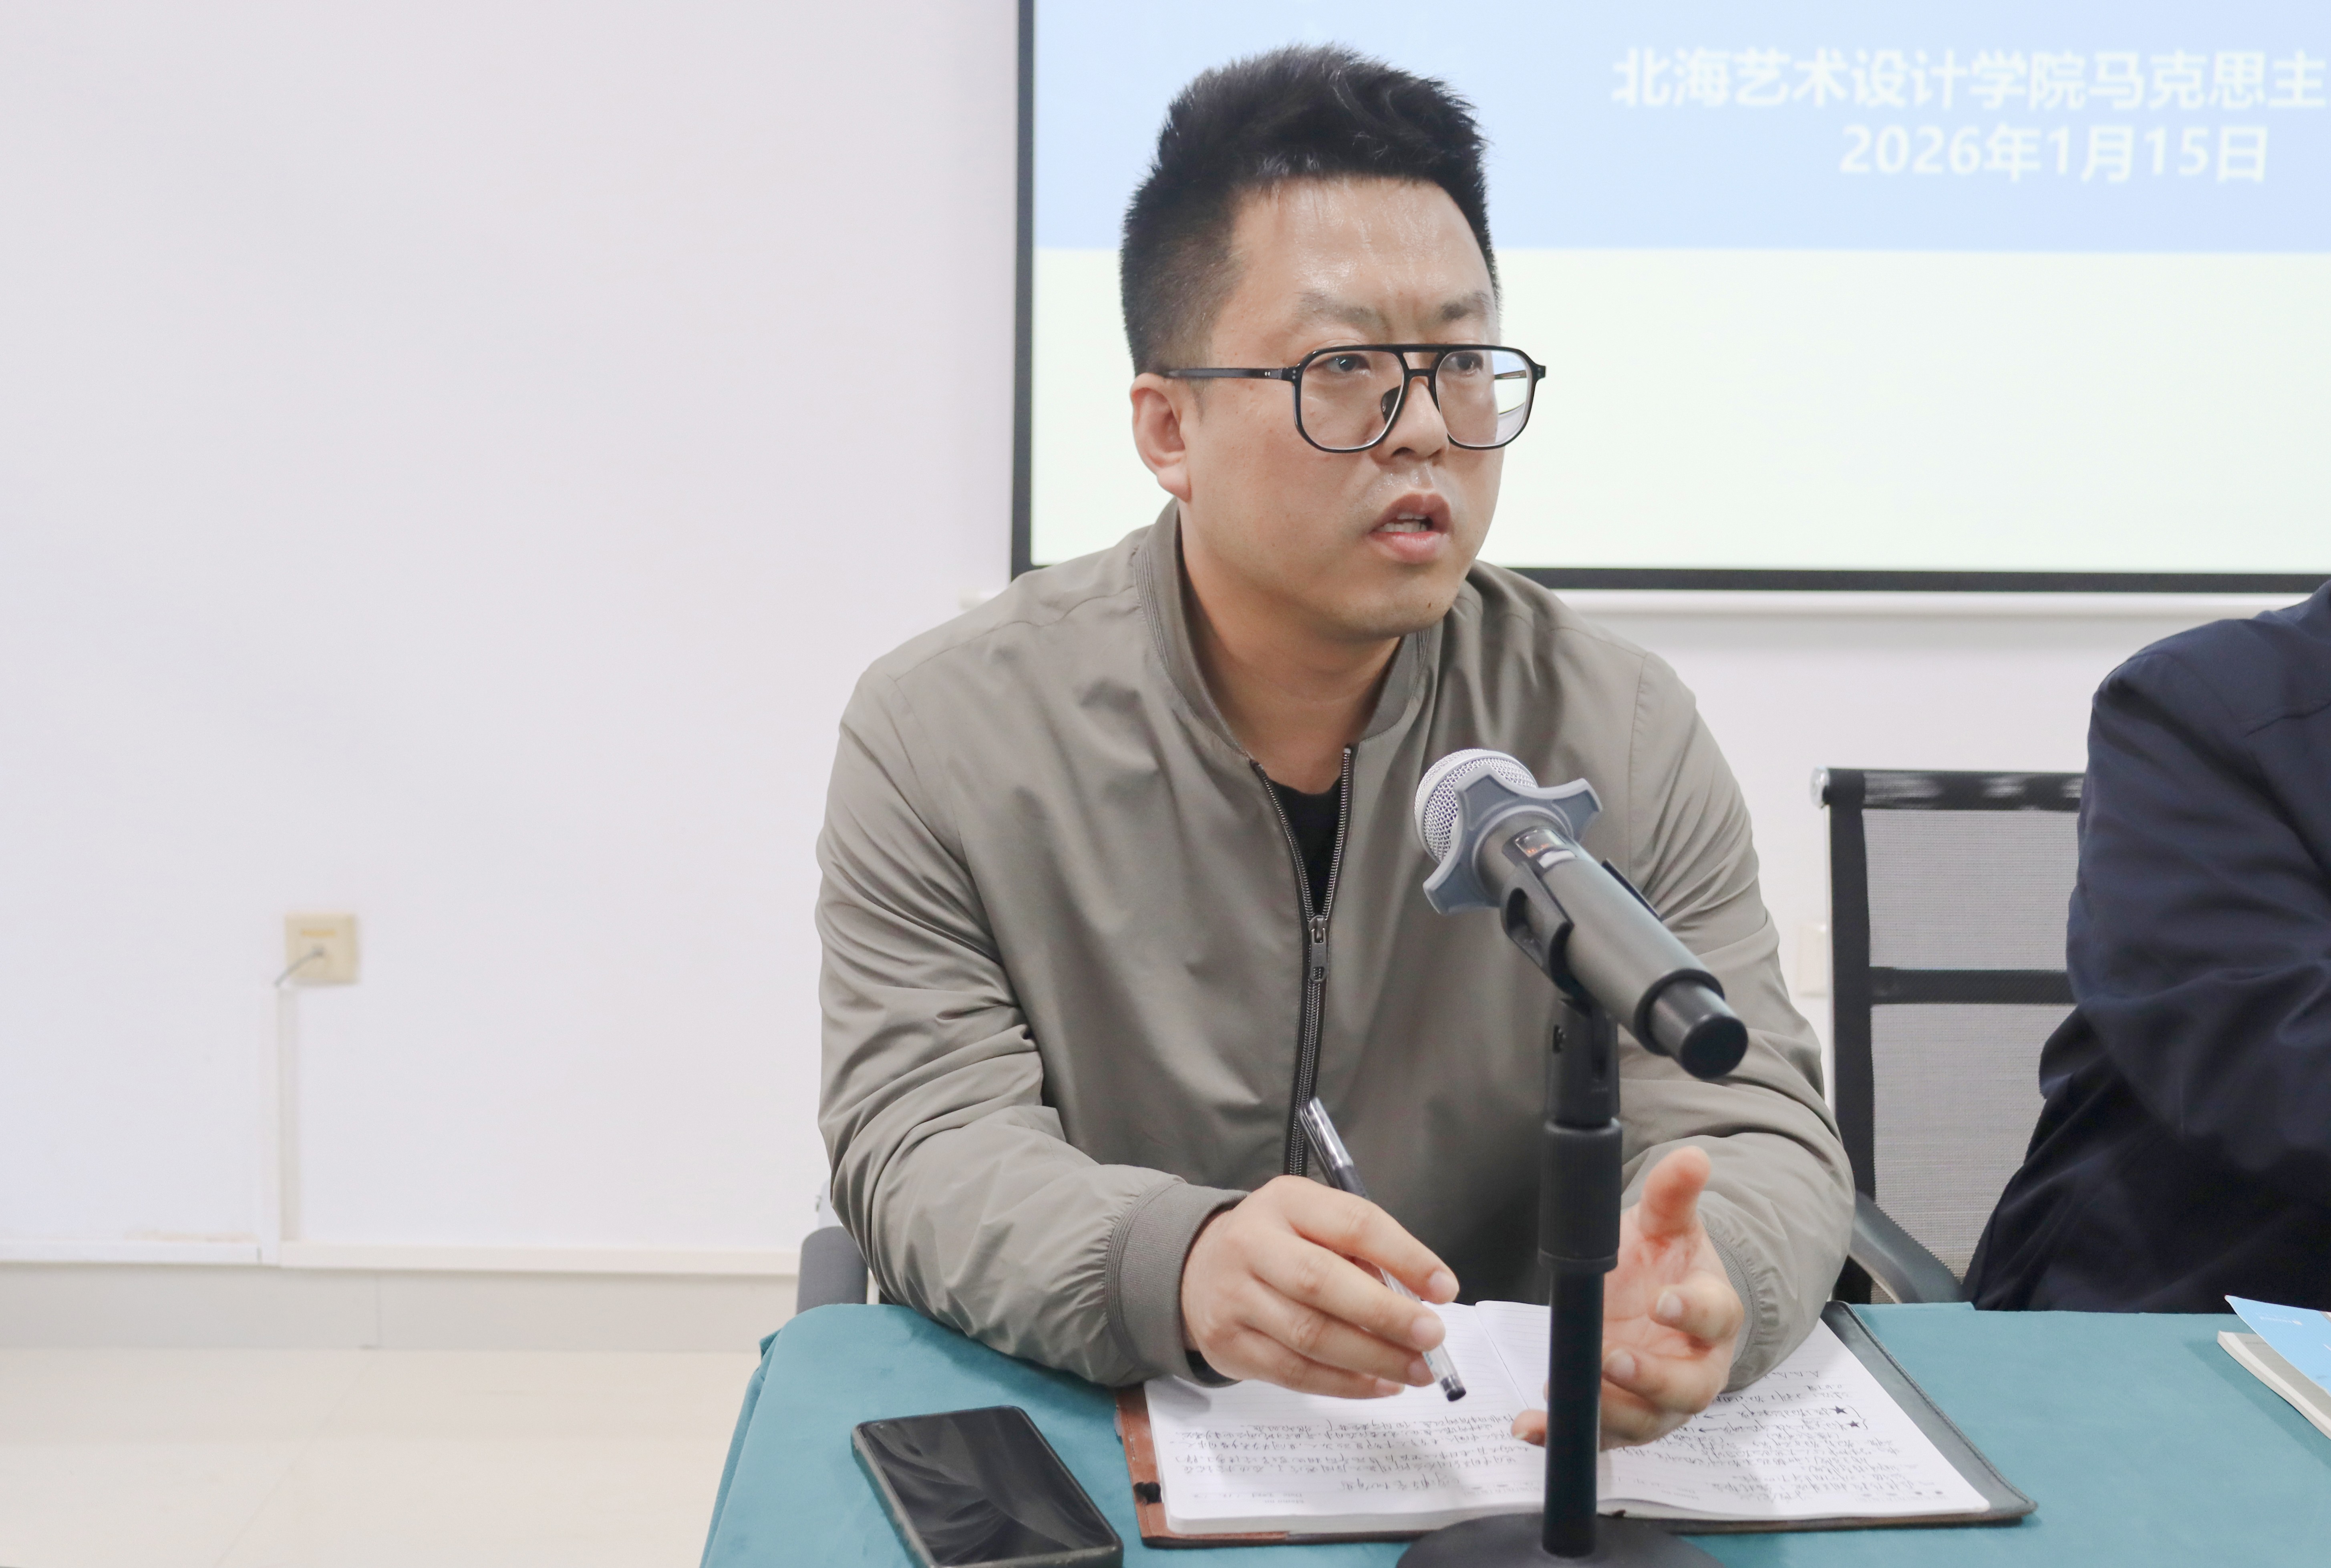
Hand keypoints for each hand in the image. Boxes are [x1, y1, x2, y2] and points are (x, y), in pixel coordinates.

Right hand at [1180, 1175, 1459, 1398]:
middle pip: (1322, 1282)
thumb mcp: (1314, 1224)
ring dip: (1373, 1358)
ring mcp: (1235, 1298)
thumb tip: (1418, 1302)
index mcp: (1286, 1202)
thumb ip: (1362, 1254)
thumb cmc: (1278, 1245)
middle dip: (1386, 1314)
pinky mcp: (1229, 1345)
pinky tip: (1381, 1385)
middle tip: (1433, 1336)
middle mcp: (1252, 1244)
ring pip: (1309, 1335)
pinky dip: (1345, 1384)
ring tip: (1418, 1370)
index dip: (1404, 1256)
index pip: (1352, 1223)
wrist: (1195, 1269)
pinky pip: (1294, 1373)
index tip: (1445, 1288)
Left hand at [1511, 1146, 1742, 1449]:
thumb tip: (1692, 1156)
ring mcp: (1660, 1401)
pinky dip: (1562, 1433)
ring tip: (1564, 1393)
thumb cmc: (1667, 1267)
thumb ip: (1674, 1195)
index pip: (1714, 1316)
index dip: (1692, 1311)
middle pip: (1686, 1387)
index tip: (1664, 1301)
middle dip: (1651, 1378)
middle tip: (1616, 1359)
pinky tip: (1529, 1426)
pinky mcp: (1624, 1419)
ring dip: (1607, 1412)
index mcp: (1713, 1315)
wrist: (1659, 1303)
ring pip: (1644, 1421)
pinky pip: (1598, 1436)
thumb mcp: (1668, 1226)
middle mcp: (1694, 1367)